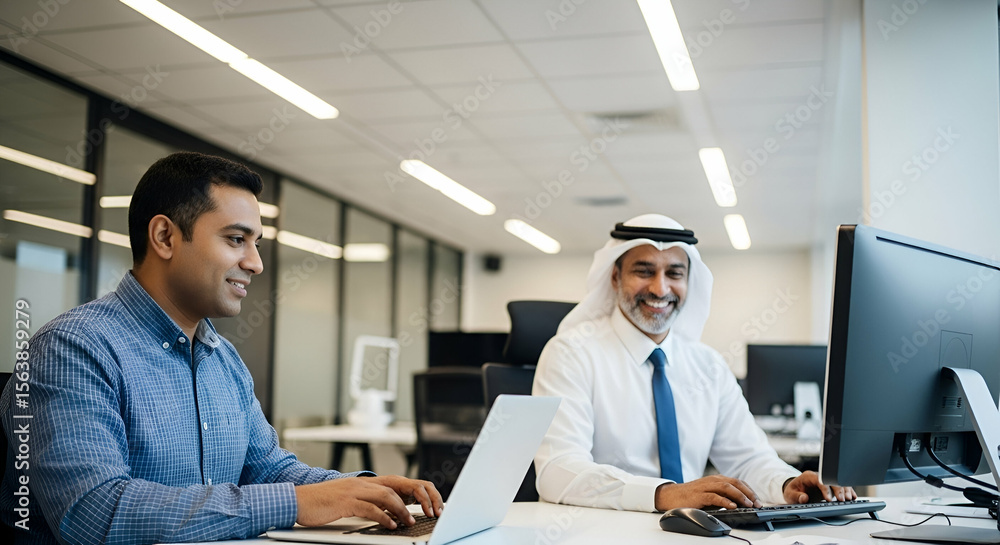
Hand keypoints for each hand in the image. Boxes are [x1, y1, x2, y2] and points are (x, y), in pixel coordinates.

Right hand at [295, 476, 442, 528]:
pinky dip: (382, 516)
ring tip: (409, 521)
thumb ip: (367, 502)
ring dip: (401, 509)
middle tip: (427, 511)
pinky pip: (368, 507)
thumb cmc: (322, 503)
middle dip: (416, 497)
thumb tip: (387, 513)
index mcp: (365, 482)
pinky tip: (390, 525)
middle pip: (397, 485)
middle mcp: (362, 483)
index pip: (397, 482)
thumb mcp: (349, 500)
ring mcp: (354, 491)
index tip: (427, 504)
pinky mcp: (344, 502)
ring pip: (386, 495)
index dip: (415, 491)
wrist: (297, 500)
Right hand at [655, 475, 762, 510]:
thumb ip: (723, 496)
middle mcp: (712, 480)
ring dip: (740, 496)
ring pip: (727, 487)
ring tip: (748, 504)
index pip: (738, 482)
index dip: (750, 491)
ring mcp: (705, 486)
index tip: (758, 501)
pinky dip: (725, 501)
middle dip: (748, 493)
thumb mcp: (710, 494)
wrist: (671, 496)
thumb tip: (740, 504)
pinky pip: (714, 496)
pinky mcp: (699, 495)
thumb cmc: (691, 496)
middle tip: (757, 503)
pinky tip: (732, 506)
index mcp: (716, 480)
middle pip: (735, 483)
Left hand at [782, 471, 855, 503]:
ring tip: (849, 499)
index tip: (829, 499)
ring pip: (839, 482)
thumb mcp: (790, 494)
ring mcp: (826, 480)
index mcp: (809, 476)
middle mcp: (819, 476)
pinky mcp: (831, 486)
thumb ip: (797, 496)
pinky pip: (841, 486)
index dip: (825, 489)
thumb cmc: (792, 491)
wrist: (795, 490)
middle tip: (842, 500)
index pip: (820, 479)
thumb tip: (804, 498)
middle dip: (838, 489)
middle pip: (832, 480)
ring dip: (845, 490)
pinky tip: (853, 496)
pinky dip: (848, 491)